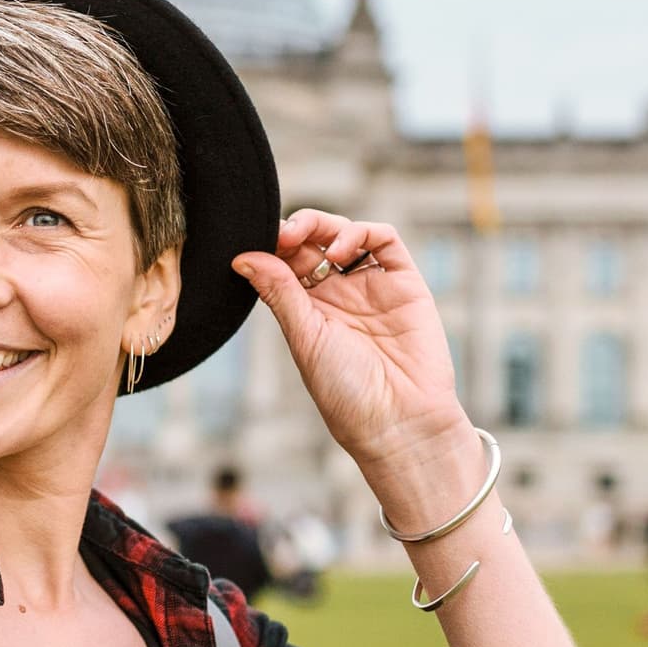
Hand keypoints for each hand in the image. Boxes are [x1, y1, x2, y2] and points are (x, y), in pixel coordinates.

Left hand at [232, 209, 469, 476]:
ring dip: (324, 224)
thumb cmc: (347, 393)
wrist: (398, 422)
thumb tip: (242, 258)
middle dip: (295, 229)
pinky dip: (361, 232)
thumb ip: (279, 293)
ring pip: (346, 234)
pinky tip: (340, 250)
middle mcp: (340, 294)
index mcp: (309, 310)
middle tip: (282, 234)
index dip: (271, 246)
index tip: (255, 241)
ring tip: (306, 238)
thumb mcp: (304, 339)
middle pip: (314, 243)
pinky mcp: (405, 283)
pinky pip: (386, 241)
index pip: (286, 263)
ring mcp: (373, 287)